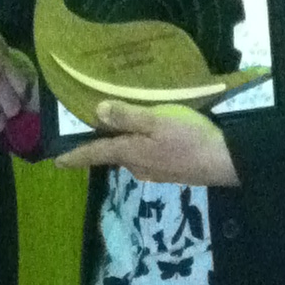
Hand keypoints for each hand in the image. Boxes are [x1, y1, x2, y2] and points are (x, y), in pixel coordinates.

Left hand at [55, 101, 239, 185]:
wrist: (226, 161)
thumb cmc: (189, 137)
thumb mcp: (157, 120)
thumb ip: (127, 116)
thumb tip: (97, 112)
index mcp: (130, 152)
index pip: (96, 153)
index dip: (76, 156)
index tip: (58, 162)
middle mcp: (138, 167)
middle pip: (114, 155)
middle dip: (103, 146)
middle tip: (94, 133)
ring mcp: (156, 172)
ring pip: (133, 157)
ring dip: (126, 146)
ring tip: (124, 131)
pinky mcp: (172, 172)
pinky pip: (149, 159)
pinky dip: (144, 148)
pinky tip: (153, 140)